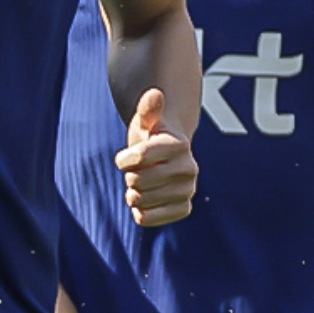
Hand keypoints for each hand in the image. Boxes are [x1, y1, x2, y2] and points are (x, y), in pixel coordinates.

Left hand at [115, 87, 196, 226]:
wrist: (166, 159)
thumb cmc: (151, 138)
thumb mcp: (145, 122)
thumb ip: (148, 110)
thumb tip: (155, 94)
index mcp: (179, 145)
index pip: (138, 158)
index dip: (124, 160)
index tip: (126, 157)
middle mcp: (189, 168)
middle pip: (136, 182)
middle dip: (129, 176)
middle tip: (139, 170)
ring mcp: (188, 190)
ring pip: (139, 201)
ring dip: (133, 194)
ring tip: (143, 184)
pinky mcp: (183, 209)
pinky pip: (146, 218)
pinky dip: (139, 211)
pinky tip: (147, 200)